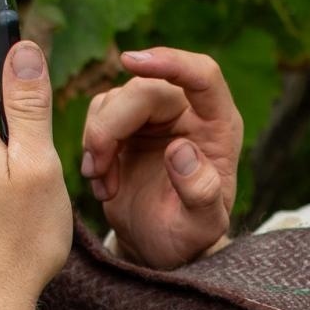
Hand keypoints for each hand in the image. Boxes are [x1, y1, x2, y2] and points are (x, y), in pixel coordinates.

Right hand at [80, 48, 242, 268]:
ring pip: (114, 100)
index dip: (170, 62)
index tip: (130, 61)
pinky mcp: (128, 124)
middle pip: (143, 89)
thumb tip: (181, 150)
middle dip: (111, 125)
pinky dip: (91, 149)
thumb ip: (200, 192)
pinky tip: (102, 183)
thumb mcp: (200, 227)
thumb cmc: (188, 237)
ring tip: (104, 185)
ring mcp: (157, 116)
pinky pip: (99, 115)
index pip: (203, 75)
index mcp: (218, 126)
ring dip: (98, 141)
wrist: (160, 248)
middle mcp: (190, 113)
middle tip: (96, 169)